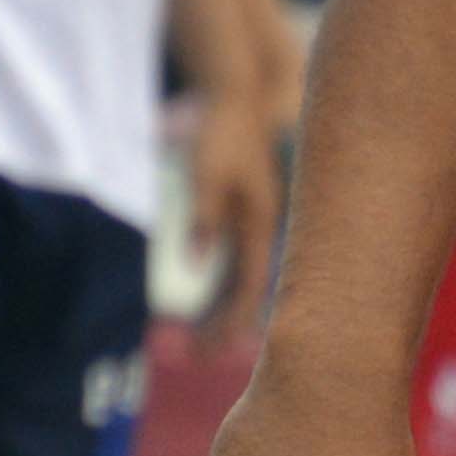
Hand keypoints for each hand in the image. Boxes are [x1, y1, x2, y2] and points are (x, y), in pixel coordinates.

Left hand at [186, 89, 288, 347]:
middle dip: (226, 325)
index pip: (249, 285)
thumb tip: (195, 265)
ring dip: (221, 309)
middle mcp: (260, 228)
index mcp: (260, 223)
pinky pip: (233, 260)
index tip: (215, 349)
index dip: (234, 320)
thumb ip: (203, 218)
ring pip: (239, 278)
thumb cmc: (223, 133)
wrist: (237, 97)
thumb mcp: (207, 174)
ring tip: (200, 342)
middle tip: (202, 359)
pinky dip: (220, 286)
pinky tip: (205, 304)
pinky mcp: (241, 214)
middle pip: (247, 289)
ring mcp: (252, 222)